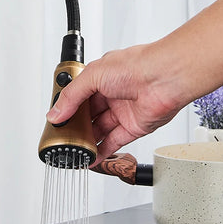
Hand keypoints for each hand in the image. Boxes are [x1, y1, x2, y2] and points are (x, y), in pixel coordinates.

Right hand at [46, 44, 183, 163]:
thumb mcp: (92, 76)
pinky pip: (115, 141)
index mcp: (102, 77)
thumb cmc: (136, 66)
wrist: (166, 78)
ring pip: (101, 129)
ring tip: (74, 148)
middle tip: (64, 135)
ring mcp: (123, 111)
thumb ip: (71, 96)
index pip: (79, 95)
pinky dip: (103, 150)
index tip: (57, 119)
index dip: (67, 107)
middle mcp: (113, 93)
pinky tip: (92, 156)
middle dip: (77, 125)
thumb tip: (56, 113)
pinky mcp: (134, 127)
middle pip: (89, 114)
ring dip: (88, 139)